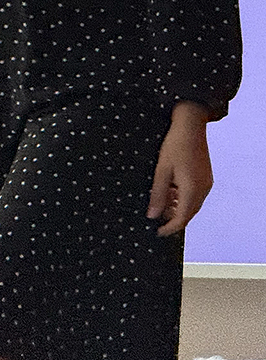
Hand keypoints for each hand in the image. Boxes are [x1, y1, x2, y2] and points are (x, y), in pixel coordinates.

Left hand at [148, 101, 213, 237]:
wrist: (190, 126)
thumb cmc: (174, 146)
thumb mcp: (161, 171)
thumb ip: (158, 194)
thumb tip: (153, 215)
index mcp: (192, 190)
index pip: (182, 218)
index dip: (170, 227)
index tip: (158, 233)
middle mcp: (203, 189)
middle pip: (189, 213)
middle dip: (173, 219)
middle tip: (157, 221)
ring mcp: (206, 182)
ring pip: (192, 204)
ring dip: (177, 208)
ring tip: (160, 206)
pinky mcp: (204, 176)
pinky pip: (194, 194)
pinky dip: (182, 198)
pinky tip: (170, 193)